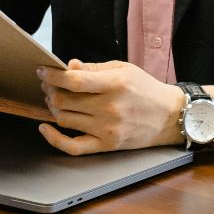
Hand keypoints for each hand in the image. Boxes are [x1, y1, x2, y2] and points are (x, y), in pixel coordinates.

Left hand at [35, 59, 184, 154]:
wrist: (170, 116)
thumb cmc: (146, 89)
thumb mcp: (123, 69)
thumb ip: (93, 68)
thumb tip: (69, 66)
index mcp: (114, 85)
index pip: (73, 81)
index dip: (53, 75)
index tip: (43, 71)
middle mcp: (109, 108)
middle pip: (64, 100)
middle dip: (50, 90)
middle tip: (48, 84)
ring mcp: (107, 129)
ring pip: (64, 119)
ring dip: (53, 108)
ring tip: (55, 99)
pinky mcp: (106, 145)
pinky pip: (73, 147)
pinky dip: (54, 139)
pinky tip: (45, 128)